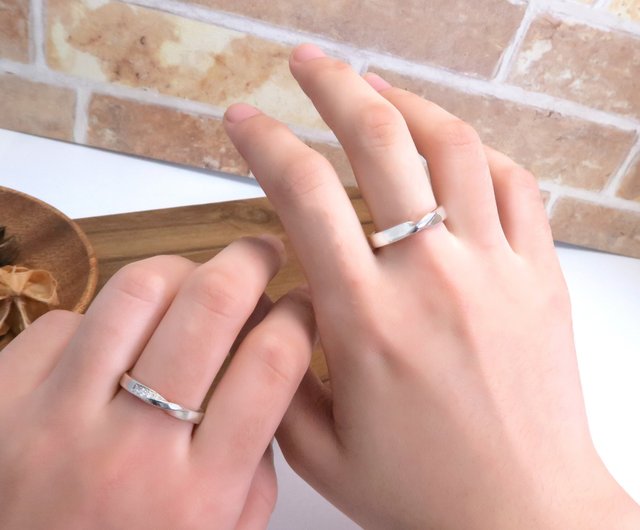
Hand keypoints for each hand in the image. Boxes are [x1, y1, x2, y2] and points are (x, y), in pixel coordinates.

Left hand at [0, 237, 314, 529]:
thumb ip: (254, 468)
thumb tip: (266, 382)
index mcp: (199, 492)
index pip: (271, 364)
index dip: (298, 315)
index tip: (302, 303)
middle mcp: (133, 449)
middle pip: (210, 306)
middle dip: (249, 261)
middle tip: (260, 253)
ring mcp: (58, 422)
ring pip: (135, 291)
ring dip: (179, 270)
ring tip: (191, 280)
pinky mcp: (1, 405)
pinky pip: (64, 321)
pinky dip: (101, 319)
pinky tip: (114, 344)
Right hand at [223, 45, 639, 528]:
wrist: (527, 517)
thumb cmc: (425, 493)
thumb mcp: (320, 448)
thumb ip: (284, 369)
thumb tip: (279, 305)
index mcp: (367, 321)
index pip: (304, 194)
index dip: (265, 142)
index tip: (242, 120)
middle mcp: (432, 279)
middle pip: (379, 143)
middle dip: (333, 86)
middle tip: (306, 62)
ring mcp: (495, 270)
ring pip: (453, 147)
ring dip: (407, 103)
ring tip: (375, 87)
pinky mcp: (538, 277)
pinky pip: (515, 185)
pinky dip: (478, 152)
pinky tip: (450, 146)